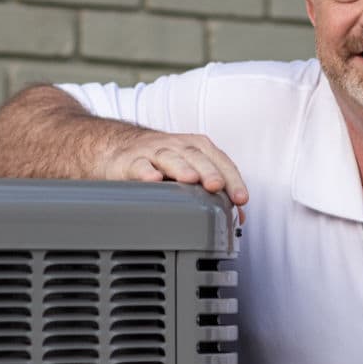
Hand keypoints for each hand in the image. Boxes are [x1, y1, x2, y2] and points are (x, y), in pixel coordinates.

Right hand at [106, 128, 248, 207]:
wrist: (121, 149)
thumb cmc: (163, 163)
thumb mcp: (191, 172)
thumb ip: (215, 193)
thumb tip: (237, 216)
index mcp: (197, 149)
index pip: (220, 161)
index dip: (233, 179)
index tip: (241, 198)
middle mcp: (178, 147)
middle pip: (196, 156)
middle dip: (209, 172)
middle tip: (216, 186)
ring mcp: (153, 152)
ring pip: (170, 158)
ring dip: (181, 168)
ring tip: (190, 180)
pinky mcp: (131, 161)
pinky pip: (139, 166)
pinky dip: (146, 172)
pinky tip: (153, 180)